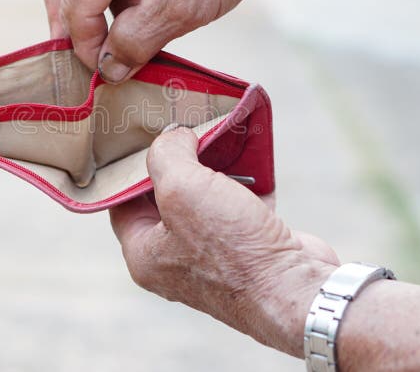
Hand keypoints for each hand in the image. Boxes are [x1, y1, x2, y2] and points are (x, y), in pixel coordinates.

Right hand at [44, 0, 279, 82]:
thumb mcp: (184, 7)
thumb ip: (138, 42)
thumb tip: (107, 69)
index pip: (75, 9)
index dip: (86, 50)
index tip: (105, 80)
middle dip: (80, 34)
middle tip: (99, 70)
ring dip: (98, 16)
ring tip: (127, 43)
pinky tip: (138, 15)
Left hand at [109, 127, 339, 356]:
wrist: (296, 290)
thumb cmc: (232, 249)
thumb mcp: (182, 187)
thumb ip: (167, 154)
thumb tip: (174, 136)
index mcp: (145, 255)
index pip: (122, 203)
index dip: (131, 167)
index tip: (145, 136)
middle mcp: (174, 260)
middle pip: (165, 198)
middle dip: (178, 162)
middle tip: (184, 129)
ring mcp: (214, 257)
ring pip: (206, 199)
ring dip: (214, 167)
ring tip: (217, 133)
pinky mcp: (249, 249)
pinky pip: (240, 205)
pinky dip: (246, 180)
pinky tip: (250, 154)